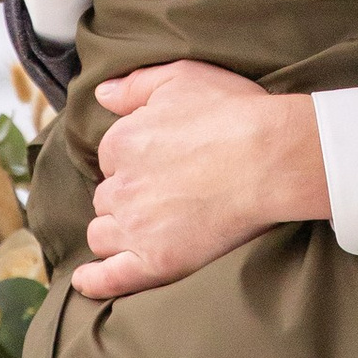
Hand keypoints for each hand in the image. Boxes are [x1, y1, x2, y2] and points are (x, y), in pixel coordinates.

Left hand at [70, 61, 328, 298]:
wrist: (270, 158)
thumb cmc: (234, 113)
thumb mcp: (182, 77)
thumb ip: (135, 85)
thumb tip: (101, 95)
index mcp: (122, 142)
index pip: (112, 157)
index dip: (135, 160)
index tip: (162, 162)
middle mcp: (120, 186)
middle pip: (108, 197)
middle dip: (127, 196)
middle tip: (164, 194)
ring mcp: (136, 227)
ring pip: (104, 234)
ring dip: (116, 231)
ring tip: (142, 230)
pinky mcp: (155, 261)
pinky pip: (110, 278)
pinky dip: (94, 280)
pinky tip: (86, 281)